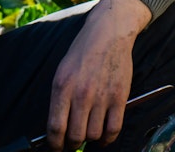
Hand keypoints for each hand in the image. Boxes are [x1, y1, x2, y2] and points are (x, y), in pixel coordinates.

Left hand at [46, 0, 151, 149]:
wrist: (109, 34)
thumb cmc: (83, 52)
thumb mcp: (62, 72)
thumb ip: (59, 99)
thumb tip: (57, 127)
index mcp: (62, 87)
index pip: (56, 128)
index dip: (55, 144)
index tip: (56, 147)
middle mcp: (81, 94)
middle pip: (75, 136)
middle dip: (72, 145)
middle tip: (72, 144)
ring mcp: (102, 97)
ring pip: (93, 135)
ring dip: (90, 139)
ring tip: (88, 134)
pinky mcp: (119, 97)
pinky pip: (113, 129)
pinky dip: (108, 138)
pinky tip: (103, 135)